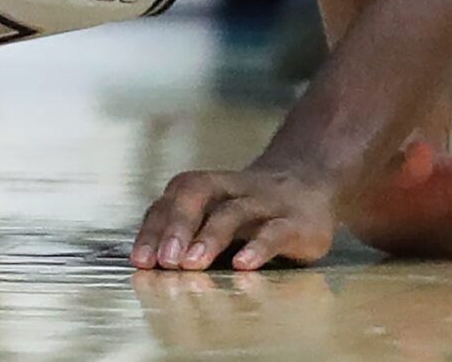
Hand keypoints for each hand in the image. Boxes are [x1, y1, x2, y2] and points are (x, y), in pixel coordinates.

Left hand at [132, 165, 337, 271]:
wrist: (311, 186)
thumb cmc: (251, 212)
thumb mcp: (217, 215)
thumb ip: (188, 234)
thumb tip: (148, 265)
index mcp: (207, 187)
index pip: (172, 200)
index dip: (153, 229)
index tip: (140, 261)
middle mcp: (232, 189)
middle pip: (196, 194)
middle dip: (176, 227)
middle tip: (164, 261)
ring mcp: (264, 203)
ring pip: (232, 212)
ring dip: (209, 237)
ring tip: (192, 264)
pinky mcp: (296, 222)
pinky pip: (274, 232)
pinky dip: (257, 247)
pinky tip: (242, 265)